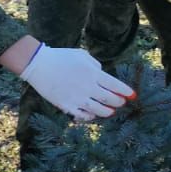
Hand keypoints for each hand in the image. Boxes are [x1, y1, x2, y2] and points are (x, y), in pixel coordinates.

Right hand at [18, 44, 133, 120]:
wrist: (38, 64)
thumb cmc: (61, 57)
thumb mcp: (82, 55)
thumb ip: (95, 65)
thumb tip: (102, 74)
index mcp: (92, 73)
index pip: (115, 85)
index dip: (126, 92)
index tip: (132, 96)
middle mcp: (87, 87)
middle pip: (109, 99)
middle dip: (118, 102)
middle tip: (121, 103)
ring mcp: (77, 98)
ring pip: (99, 111)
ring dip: (107, 112)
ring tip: (110, 112)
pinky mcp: (66, 105)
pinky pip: (82, 115)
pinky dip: (90, 116)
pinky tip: (92, 114)